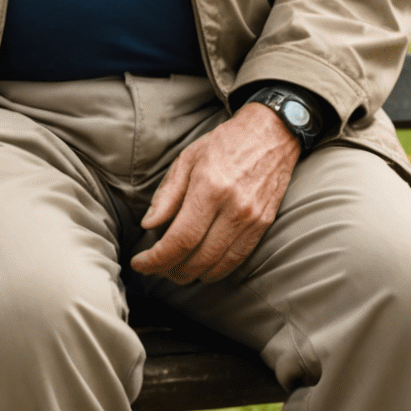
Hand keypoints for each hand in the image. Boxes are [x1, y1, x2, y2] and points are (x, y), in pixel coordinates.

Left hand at [129, 103, 299, 284]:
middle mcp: (234, 208)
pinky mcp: (264, 226)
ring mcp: (252, 220)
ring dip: (192, 275)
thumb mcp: (187, 159)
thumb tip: (149, 226)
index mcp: (209, 188)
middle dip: (170, 271)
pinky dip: (216, 270)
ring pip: (218, 265)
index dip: (156, 259)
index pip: (180, 239)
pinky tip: (200, 268)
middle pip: (198, 258)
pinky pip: (237, 260)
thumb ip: (167, 195)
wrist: (270, 135)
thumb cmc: (224, 144)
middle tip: (154, 268)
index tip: (140, 263)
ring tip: (173, 270)